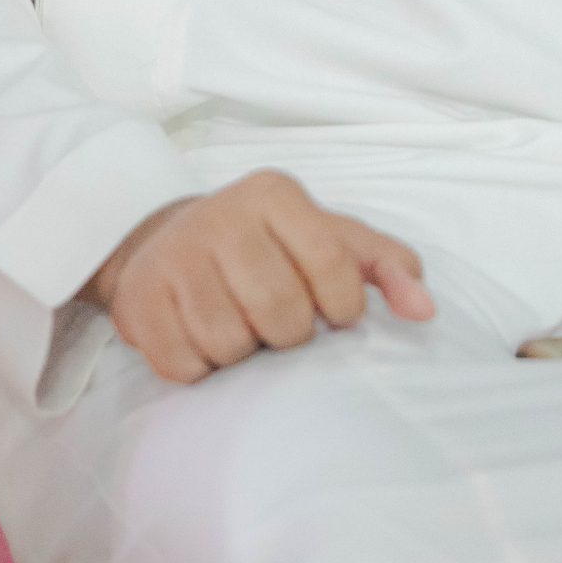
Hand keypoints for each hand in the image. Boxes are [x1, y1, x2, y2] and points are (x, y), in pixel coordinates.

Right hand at [81, 168, 435, 382]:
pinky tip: (200, 338)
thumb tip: (425, 311)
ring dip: (242, 353)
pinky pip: (183, 365)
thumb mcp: (329, 239)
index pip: (332, 266)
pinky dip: (200, 368)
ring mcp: (173, 257)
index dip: (341, 308)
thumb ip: (386, 266)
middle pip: (280, 313)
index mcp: (274, 194)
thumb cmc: (269, 247)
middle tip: (276, 322)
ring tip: (239, 327)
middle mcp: (220, 216)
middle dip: (288, 333)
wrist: (167, 242)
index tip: (334, 314)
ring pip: (229, 343)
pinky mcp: (136, 300)